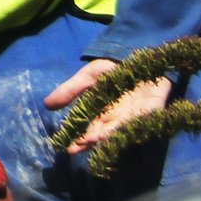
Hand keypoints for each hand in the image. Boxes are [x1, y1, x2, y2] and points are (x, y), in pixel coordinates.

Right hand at [46, 59, 172, 153]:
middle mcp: (121, 117)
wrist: (137, 52)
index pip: (93, 131)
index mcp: (106, 113)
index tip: (69, 148)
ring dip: (109, 134)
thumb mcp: (87, 77)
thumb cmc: (113, 66)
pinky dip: (134, 120)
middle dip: (93, 141)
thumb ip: (70, 90)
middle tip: (79, 148)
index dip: (82, 140)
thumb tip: (46, 105)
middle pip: (107, 133)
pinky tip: (120, 125)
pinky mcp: (154, 104)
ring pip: (123, 128)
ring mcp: (138, 112)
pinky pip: (144, 115)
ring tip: (94, 138)